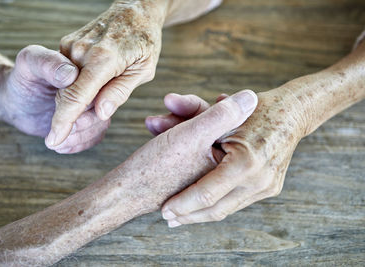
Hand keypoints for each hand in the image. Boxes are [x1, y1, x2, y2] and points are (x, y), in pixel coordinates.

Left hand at [3, 45, 109, 153]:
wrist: (17, 99)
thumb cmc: (22, 77)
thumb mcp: (29, 62)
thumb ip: (48, 63)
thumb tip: (71, 74)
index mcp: (88, 63)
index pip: (95, 83)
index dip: (83, 102)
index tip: (71, 119)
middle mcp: (96, 83)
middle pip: (102, 107)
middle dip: (81, 123)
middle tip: (57, 132)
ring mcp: (96, 103)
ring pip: (101, 123)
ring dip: (79, 137)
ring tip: (55, 141)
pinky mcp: (92, 120)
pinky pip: (97, 135)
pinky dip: (80, 143)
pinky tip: (62, 144)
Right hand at [46, 1, 166, 147]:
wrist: (134, 11)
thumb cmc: (144, 42)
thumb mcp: (143, 70)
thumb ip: (119, 92)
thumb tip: (100, 113)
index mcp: (103, 59)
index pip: (76, 97)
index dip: (63, 122)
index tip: (54, 140)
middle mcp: (81, 51)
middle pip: (67, 96)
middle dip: (75, 116)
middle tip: (96, 119)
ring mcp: (70, 46)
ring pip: (65, 87)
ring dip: (78, 102)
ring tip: (103, 96)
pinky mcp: (66, 45)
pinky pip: (66, 76)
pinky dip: (77, 87)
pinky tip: (95, 85)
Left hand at [146, 89, 304, 226]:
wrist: (293, 114)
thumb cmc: (256, 110)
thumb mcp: (225, 114)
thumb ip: (195, 117)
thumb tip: (158, 112)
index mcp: (246, 162)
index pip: (206, 193)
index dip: (183, 204)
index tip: (164, 210)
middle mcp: (259, 180)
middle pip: (216, 209)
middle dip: (189, 216)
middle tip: (168, 219)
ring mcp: (267, 187)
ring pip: (227, 210)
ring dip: (202, 215)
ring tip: (180, 217)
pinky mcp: (270, 189)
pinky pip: (237, 202)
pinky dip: (217, 205)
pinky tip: (202, 208)